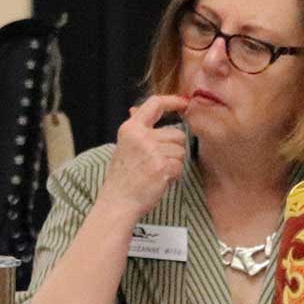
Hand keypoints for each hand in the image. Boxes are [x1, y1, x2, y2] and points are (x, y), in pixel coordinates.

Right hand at [99, 95, 189, 219]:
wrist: (118, 202)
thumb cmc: (122, 178)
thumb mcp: (123, 146)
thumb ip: (136, 130)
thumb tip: (137, 109)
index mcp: (130, 128)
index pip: (155, 103)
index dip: (173, 101)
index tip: (185, 102)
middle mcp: (141, 136)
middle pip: (177, 133)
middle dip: (174, 149)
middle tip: (157, 163)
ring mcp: (151, 150)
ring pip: (180, 150)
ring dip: (174, 163)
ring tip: (156, 172)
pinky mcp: (162, 165)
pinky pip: (180, 165)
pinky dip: (173, 175)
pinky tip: (159, 180)